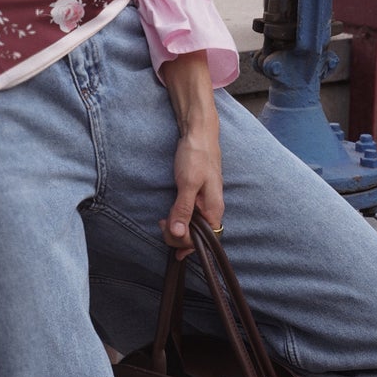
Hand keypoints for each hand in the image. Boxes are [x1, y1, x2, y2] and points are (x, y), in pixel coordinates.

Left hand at [162, 130, 224, 259]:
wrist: (199, 135)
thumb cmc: (197, 156)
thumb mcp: (188, 183)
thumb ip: (184, 209)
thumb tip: (178, 234)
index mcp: (214, 209)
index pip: (202, 240)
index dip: (184, 241)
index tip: (168, 230)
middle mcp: (212, 210)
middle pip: (197, 237)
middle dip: (178, 237)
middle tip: (162, 225)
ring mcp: (205, 205)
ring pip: (193, 229)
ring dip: (177, 230)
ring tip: (163, 222)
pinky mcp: (197, 198)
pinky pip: (190, 218)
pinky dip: (178, 222)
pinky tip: (168, 219)